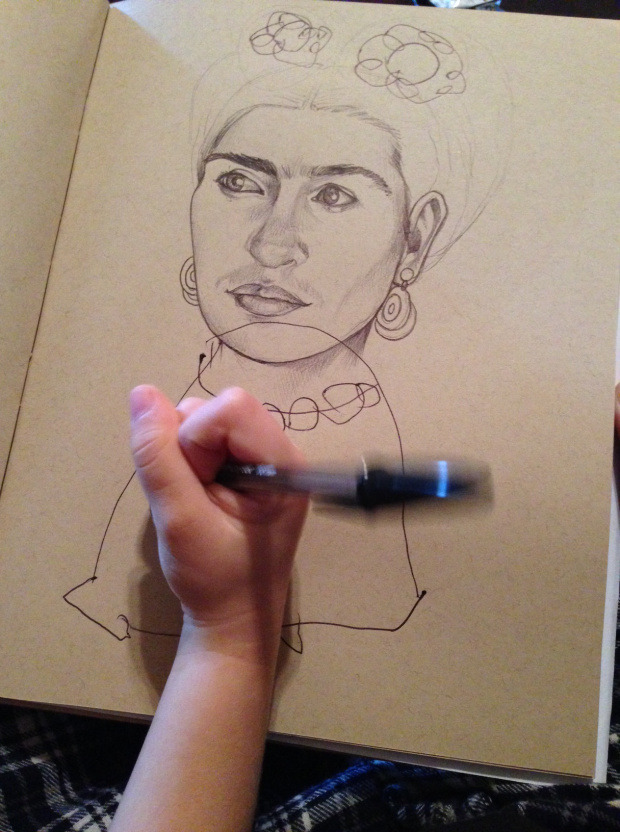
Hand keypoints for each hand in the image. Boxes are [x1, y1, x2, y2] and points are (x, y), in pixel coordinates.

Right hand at [129, 385, 307, 659]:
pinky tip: (198, 496)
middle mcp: (278, 450)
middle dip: (189, 448)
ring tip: (196, 501)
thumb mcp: (179, 522)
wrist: (232, 619)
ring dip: (185, 455)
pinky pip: (204, 437)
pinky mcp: (245, 464)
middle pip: (217, 408)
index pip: (231, 408)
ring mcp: (262, 456)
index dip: (197, 440)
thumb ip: (158, 458)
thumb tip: (141, 393)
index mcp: (282, 463)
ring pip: (205, 419)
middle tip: (196, 498)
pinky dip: (188, 461)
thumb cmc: (215, 580)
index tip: (197, 487)